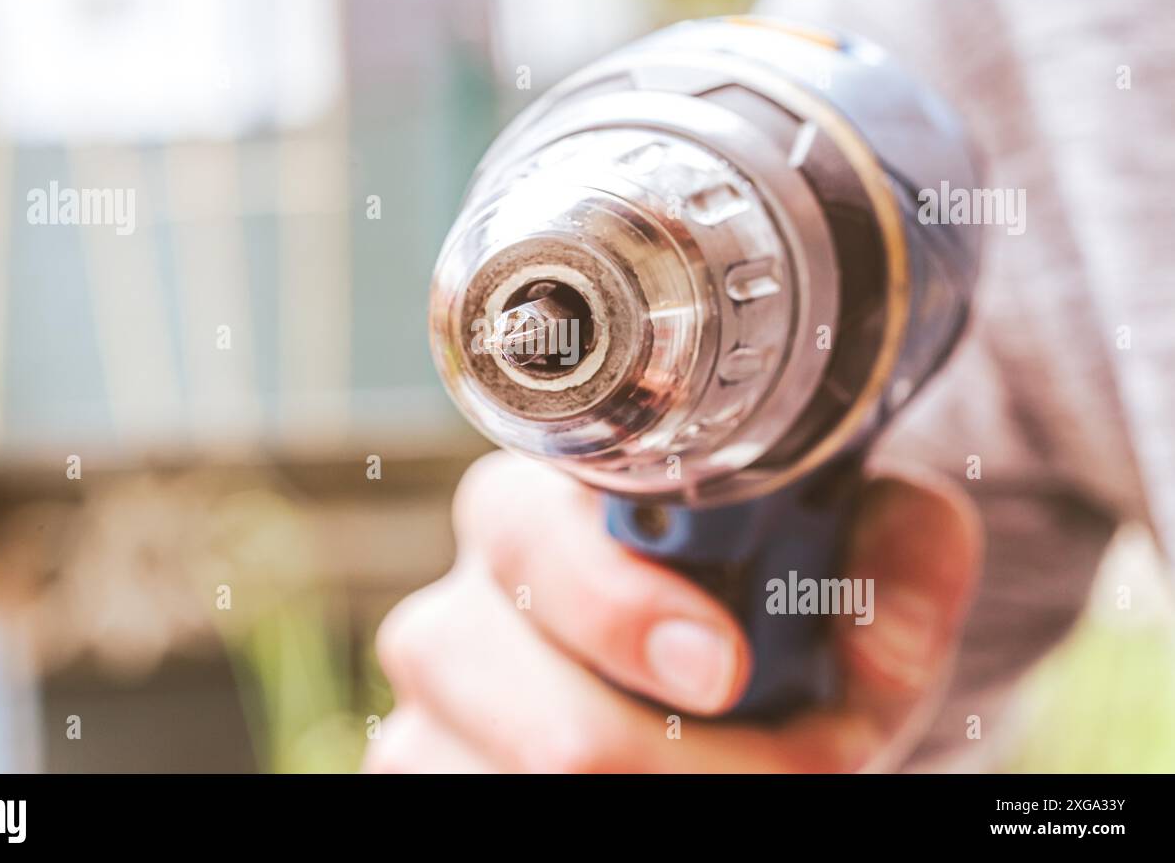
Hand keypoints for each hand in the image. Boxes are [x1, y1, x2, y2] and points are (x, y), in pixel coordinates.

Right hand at [365, 451, 981, 772]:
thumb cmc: (773, 609)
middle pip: (539, 712)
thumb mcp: (851, 563)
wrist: (727, 675)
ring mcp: (438, 712)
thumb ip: (895, 551)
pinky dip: (625, 816)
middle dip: (683, 762)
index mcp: (542, 507)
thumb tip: (881, 633)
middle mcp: (467, 605)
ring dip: (666, 798)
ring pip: (530, 785)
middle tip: (793, 762)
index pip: (531, 532)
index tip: (722, 668)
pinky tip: (668, 786)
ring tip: (748, 777)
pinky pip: (498, 812)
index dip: (620, 607)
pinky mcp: (429, 772)